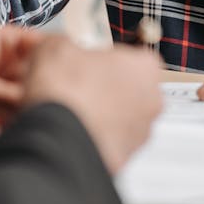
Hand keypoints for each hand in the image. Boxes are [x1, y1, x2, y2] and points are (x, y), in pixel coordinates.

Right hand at [22, 36, 162, 173]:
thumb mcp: (55, 47)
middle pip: (124, 87)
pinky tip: (64, 131)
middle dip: (98, 86)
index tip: (81, 60)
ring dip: (93, 113)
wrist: (59, 142)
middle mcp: (150, 101)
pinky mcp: (122, 159)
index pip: (129, 54)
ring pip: (115, 116)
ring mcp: (139, 134)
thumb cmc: (68, 91)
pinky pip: (105, 141)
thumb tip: (53, 47)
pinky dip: (88, 136)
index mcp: (144, 67)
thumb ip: (60, 43)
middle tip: (70, 84)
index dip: (100, 57)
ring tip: (62, 110)